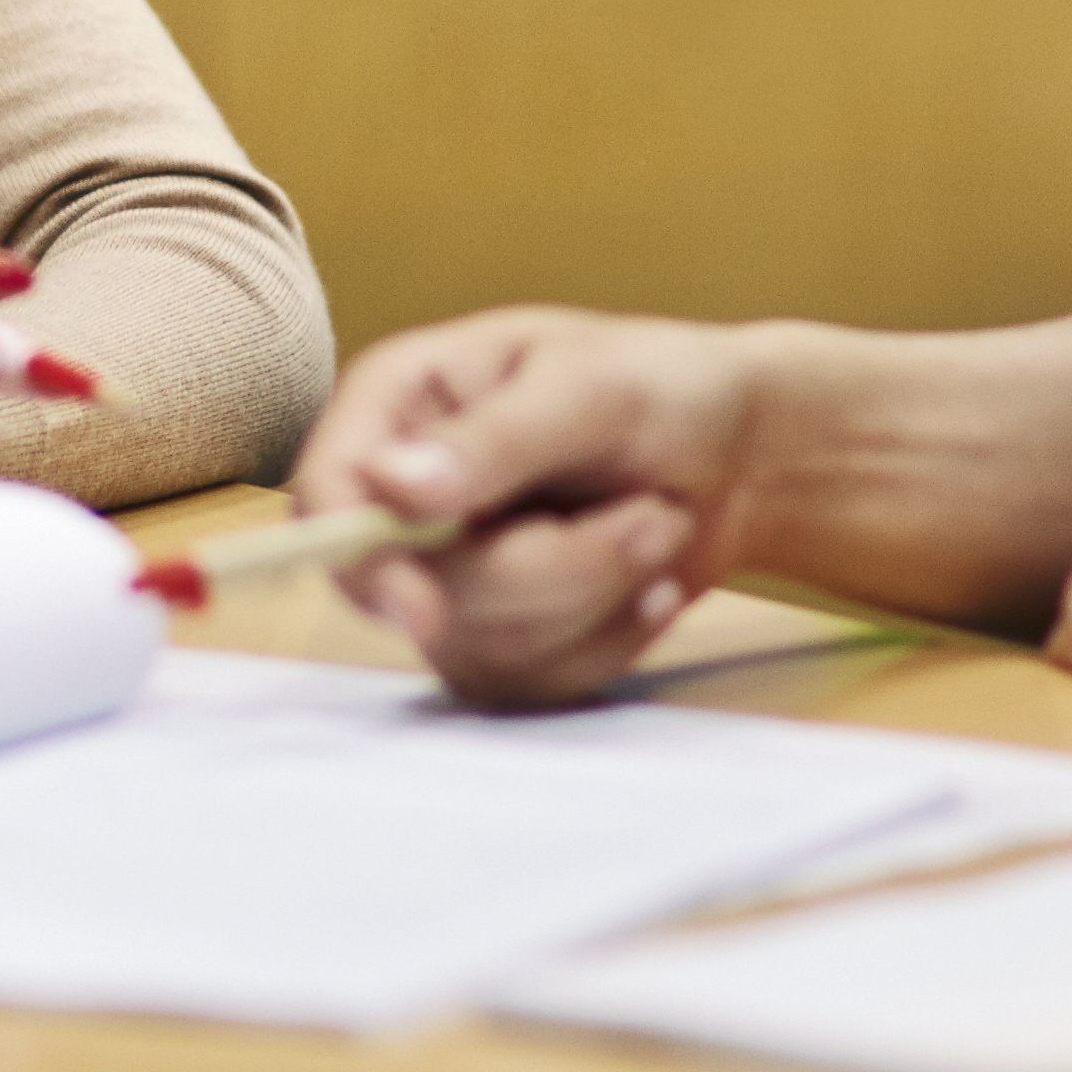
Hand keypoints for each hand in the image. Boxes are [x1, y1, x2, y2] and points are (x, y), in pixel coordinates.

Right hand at [288, 309, 771, 711]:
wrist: (742, 457)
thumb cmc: (664, 389)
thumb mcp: (593, 389)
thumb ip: (496, 439)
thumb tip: (392, 487)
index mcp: (401, 403)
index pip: (328, 494)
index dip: (362, 559)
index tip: (423, 609)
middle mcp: (405, 494)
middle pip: (418, 590)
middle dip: (554, 569)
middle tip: (653, 515)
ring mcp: (446, 574)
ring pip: (477, 644)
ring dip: (594, 596)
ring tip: (660, 525)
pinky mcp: (495, 637)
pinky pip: (525, 682)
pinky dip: (605, 643)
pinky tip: (648, 587)